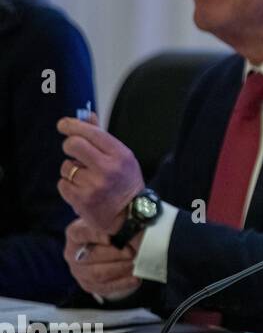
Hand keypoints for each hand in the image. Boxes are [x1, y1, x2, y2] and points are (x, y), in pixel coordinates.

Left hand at [56, 114, 143, 233]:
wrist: (130, 217)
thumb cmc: (124, 182)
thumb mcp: (121, 157)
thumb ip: (101, 136)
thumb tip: (86, 114)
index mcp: (120, 155)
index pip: (91, 133)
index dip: (72, 126)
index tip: (63, 124)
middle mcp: (108, 168)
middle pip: (73, 145)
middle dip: (69, 146)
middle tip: (73, 151)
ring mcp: (94, 185)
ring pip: (66, 166)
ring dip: (71, 170)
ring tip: (86, 179)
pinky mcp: (82, 199)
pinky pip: (63, 184)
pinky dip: (69, 186)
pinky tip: (83, 190)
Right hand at [65, 217, 140, 299]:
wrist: (113, 250)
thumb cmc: (113, 230)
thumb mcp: (113, 220)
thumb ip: (117, 218)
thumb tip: (124, 218)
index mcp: (75, 233)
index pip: (80, 234)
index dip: (95, 236)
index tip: (110, 238)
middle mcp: (73, 253)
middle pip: (91, 256)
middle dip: (114, 254)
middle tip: (132, 252)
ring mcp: (79, 271)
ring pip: (98, 274)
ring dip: (119, 269)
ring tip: (135, 263)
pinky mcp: (89, 285)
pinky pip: (105, 287)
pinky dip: (122, 283)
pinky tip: (136, 278)